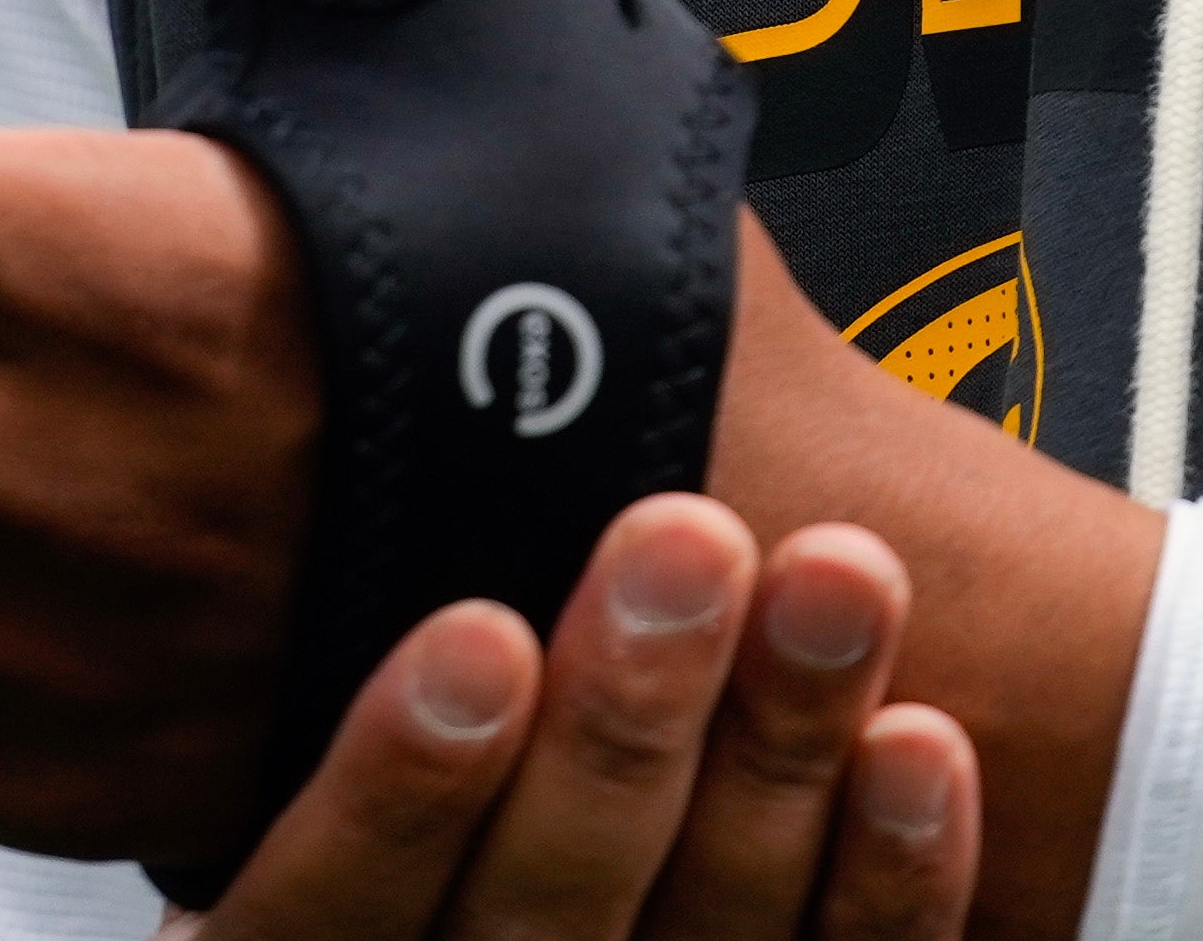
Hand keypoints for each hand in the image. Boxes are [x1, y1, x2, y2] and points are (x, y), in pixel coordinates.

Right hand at [191, 501, 979, 940]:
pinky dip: (892, 875)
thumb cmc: (416, 747)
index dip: (392, 791)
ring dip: (779, 758)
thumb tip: (307, 323)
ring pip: (703, 939)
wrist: (555, 865)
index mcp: (319, 927)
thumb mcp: (284, 692)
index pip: (328, 909)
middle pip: (531, 917)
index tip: (471, 633)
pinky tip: (918, 745)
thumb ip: (306, 591)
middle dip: (622, 729)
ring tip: (842, 579)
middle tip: (689, 545)